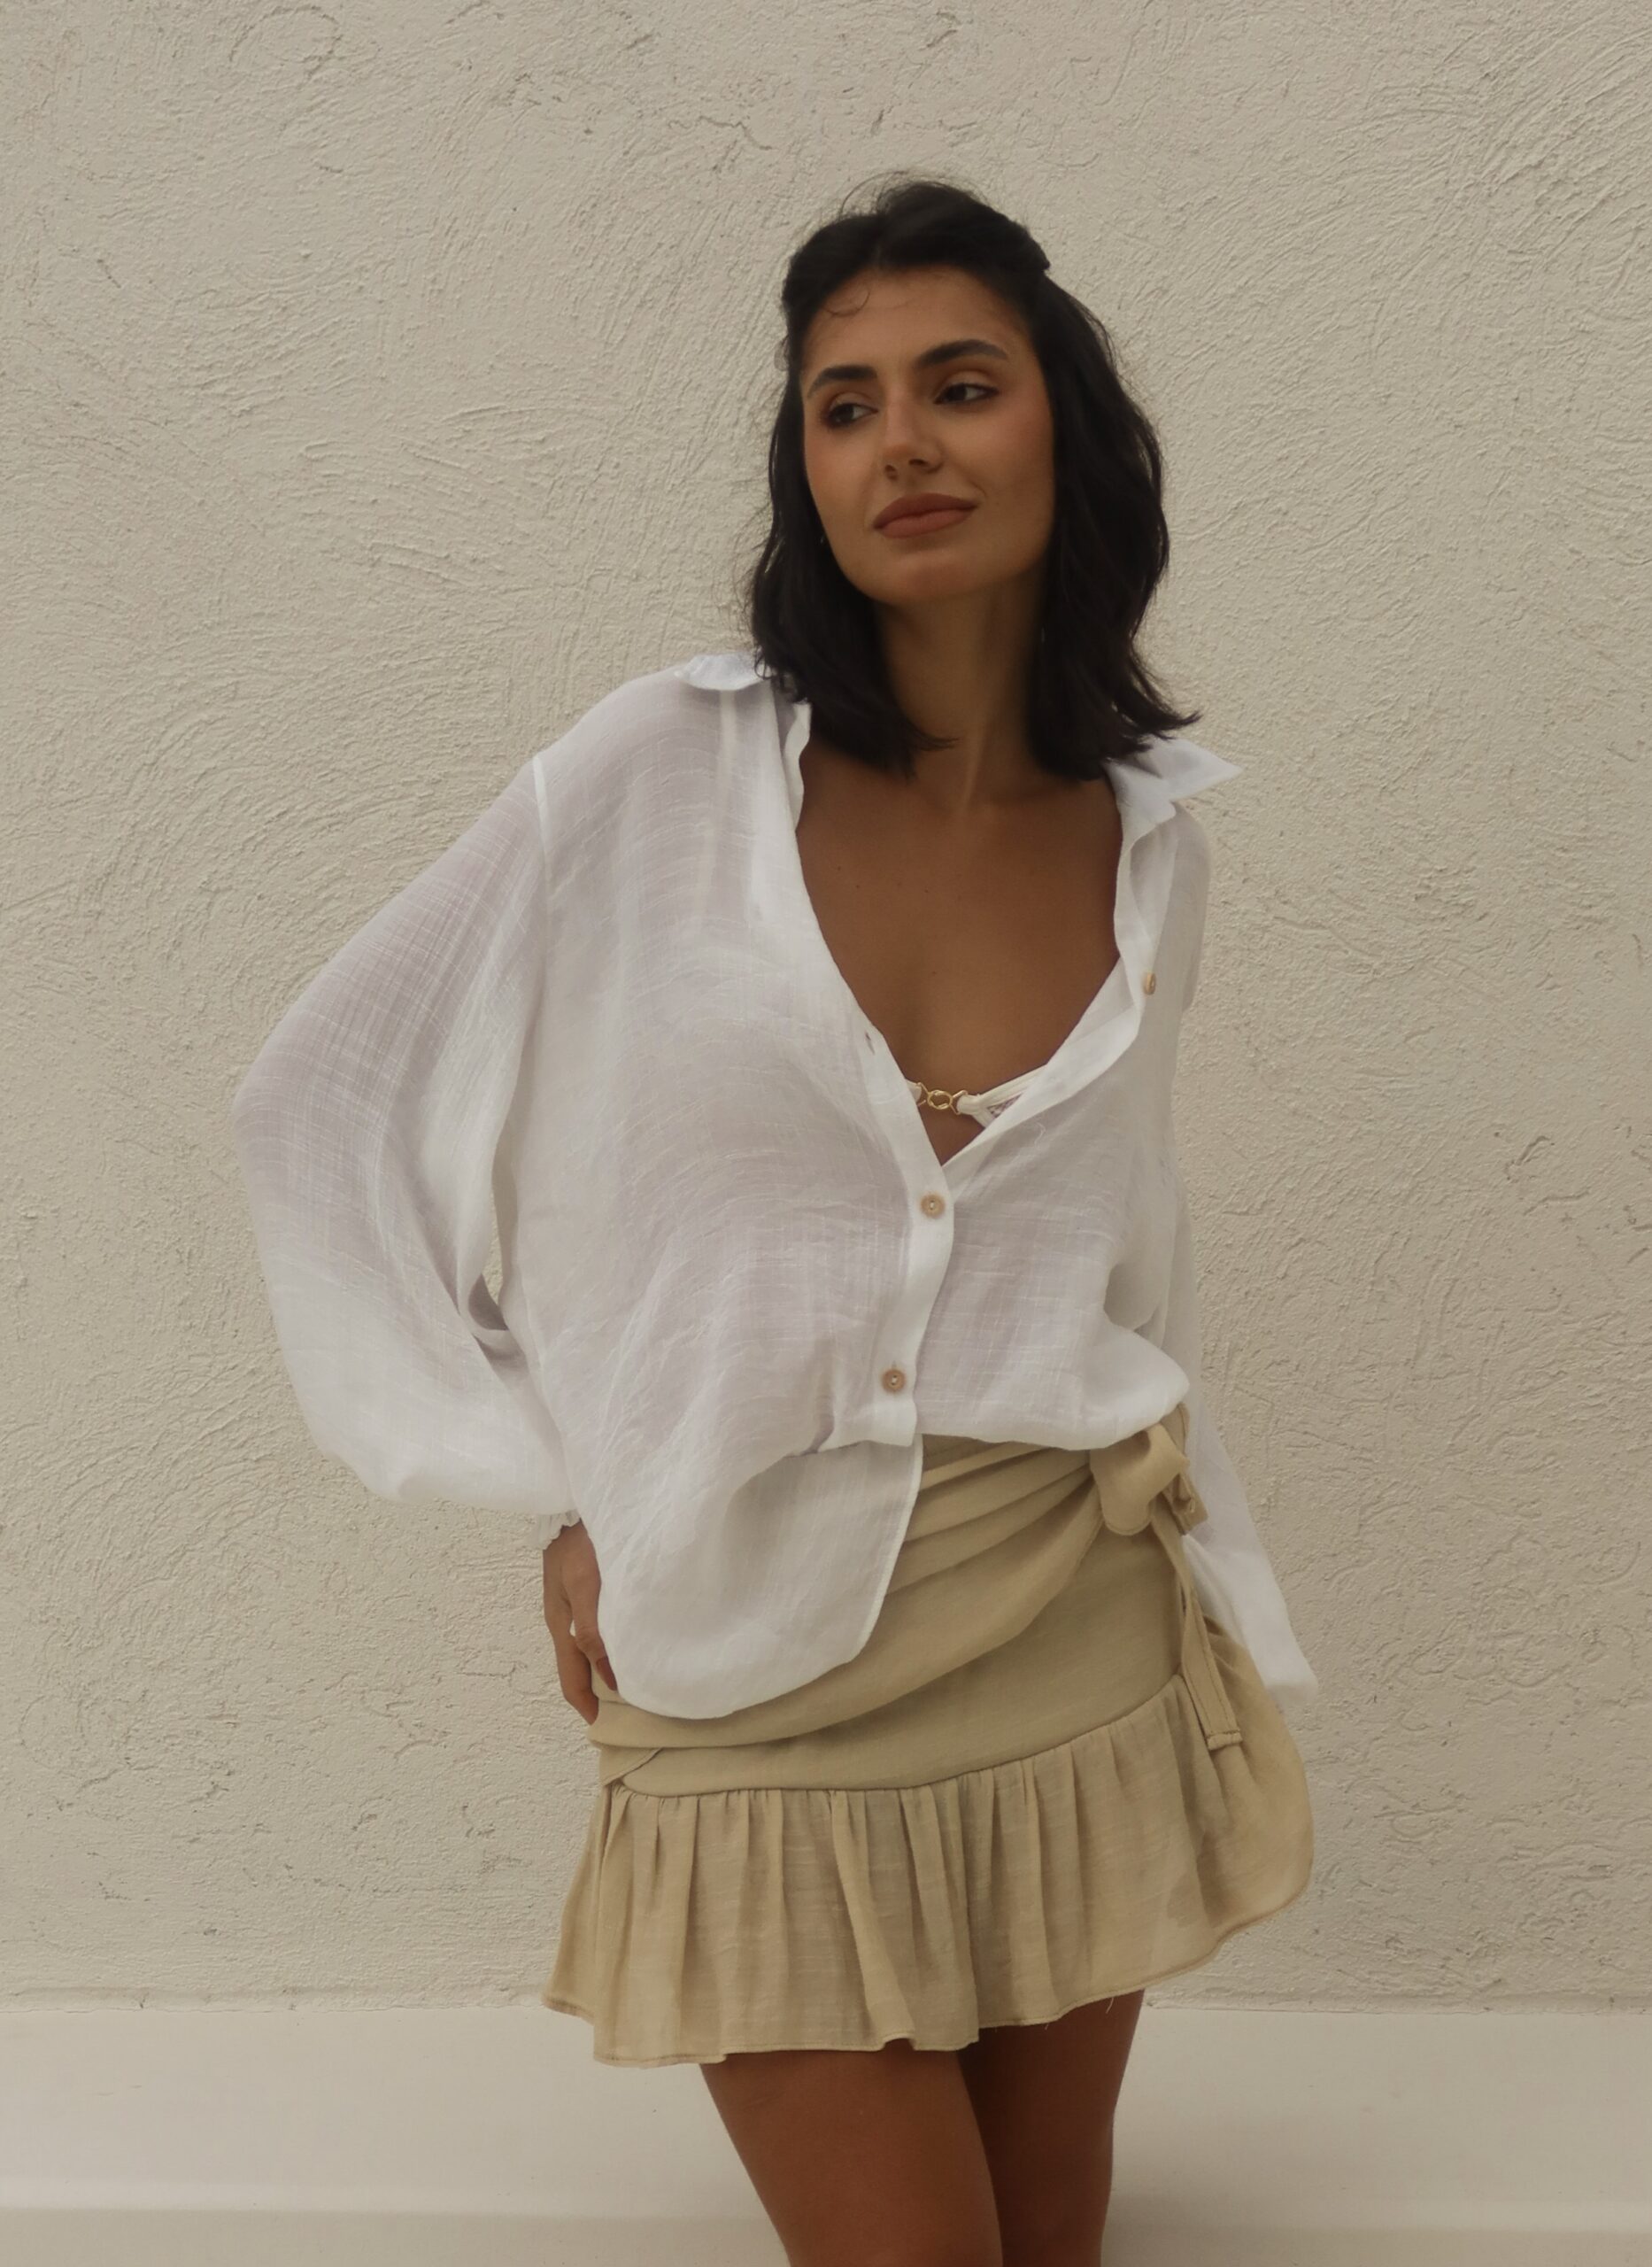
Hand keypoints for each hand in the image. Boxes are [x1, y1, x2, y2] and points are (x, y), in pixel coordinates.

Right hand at [543, 1522, 618, 1723]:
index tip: (603, 1723)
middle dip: (596, 1689)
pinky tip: (634, 1638)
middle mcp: (567, 1617)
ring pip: (591, 1645)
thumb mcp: (585, 1586)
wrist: (572, 1499)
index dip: (585, 1703)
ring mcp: (576, 1600)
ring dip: (607, 1664)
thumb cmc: (578, 1542)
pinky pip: (599, 1623)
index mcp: (561, 1624)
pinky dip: (613, 1640)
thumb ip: (594, 1629)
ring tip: (635, 1678)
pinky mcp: (588, 1583)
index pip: (571, 1677)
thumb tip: (610, 1676)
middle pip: (579, 1664)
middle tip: (627, 1707)